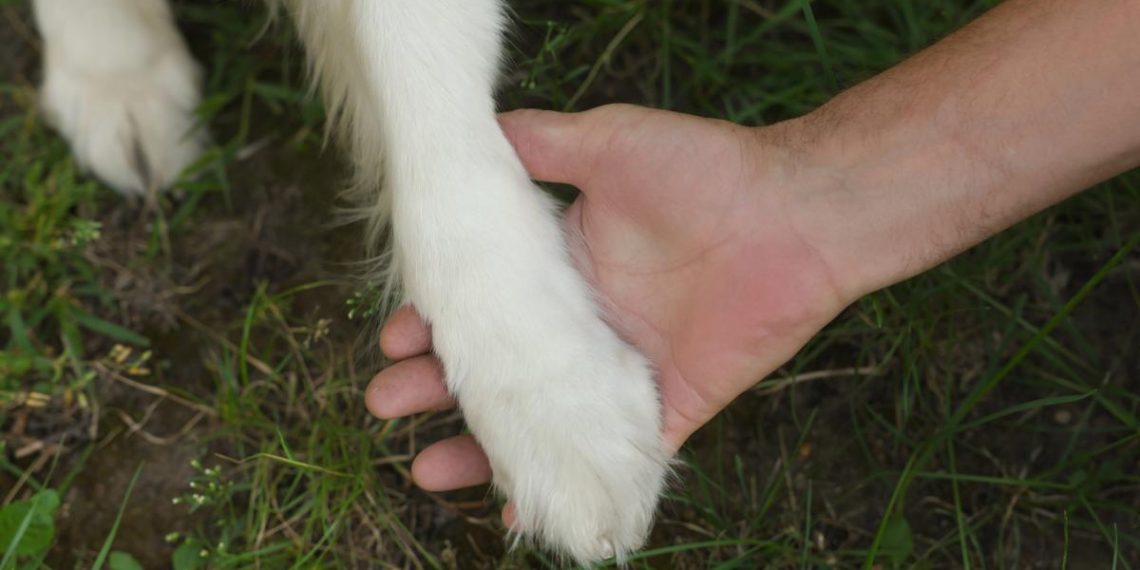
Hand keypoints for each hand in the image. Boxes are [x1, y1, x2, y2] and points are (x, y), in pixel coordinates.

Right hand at [364, 104, 853, 503]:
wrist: (797, 214)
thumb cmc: (705, 170)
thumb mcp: (610, 143)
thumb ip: (542, 143)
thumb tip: (477, 132)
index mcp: (566, 266)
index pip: (487, 303)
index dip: (436, 321)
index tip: (392, 335)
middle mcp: (586, 324)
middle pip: (499, 369)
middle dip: (437, 388)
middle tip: (384, 401)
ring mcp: (621, 372)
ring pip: (540, 422)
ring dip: (483, 449)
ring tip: (425, 468)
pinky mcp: (665, 410)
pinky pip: (609, 461)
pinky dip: (567, 487)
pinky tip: (514, 516)